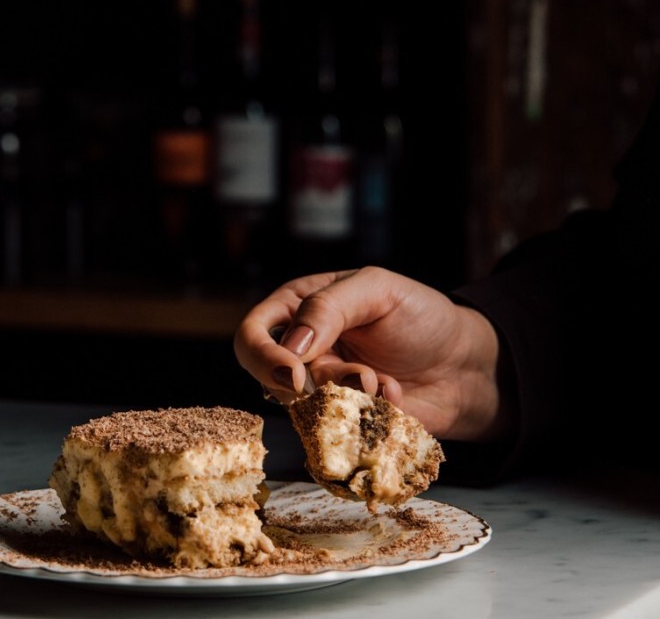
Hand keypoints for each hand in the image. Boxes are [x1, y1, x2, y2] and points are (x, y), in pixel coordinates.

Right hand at [234, 266, 510, 440]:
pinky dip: (367, 414)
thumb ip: (328, 307)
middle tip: (351, 379)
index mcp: (298, 308)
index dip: (263, 356)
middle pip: (267, 376)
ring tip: (382, 381)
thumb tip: (292, 346)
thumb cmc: (421, 316)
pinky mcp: (341, 421)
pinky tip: (394, 395)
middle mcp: (301, 351)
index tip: (294, 373)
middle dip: (305, 384)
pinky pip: (333, 429)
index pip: (253, 334)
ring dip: (347, 395)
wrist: (464, 364)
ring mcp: (320, 389)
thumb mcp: (378, 289)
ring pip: (303, 406)